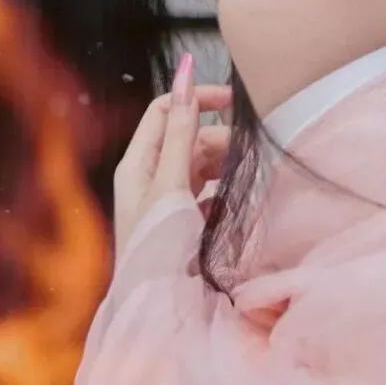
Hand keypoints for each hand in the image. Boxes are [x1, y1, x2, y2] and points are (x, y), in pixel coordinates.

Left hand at [114, 53, 231, 253]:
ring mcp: (165, 202)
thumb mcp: (172, 185)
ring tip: (247, 176)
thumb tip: (185, 77)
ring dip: (224, 166)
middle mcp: (148, 179)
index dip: (196, 98)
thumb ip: (182, 133)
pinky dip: (223, 194)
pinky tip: (236, 204)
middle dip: (218, 138)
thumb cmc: (160, 245)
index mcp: (137, 164)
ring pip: (200, 166)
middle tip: (248, 152)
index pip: (165, 110)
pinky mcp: (182, 223)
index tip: (234, 101)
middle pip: (187, 137)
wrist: (159, 307)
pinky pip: (207, 195)